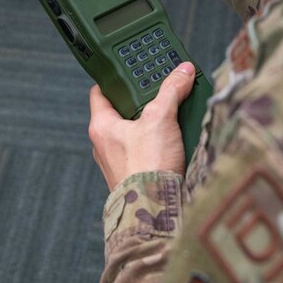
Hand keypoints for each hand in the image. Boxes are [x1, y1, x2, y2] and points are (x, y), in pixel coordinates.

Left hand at [88, 63, 195, 189]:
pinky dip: (159, 143)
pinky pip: (145, 152)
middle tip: (160, 89)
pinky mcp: (134, 176)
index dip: (116, 79)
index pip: (101, 92)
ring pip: (135, 133)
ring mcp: (119, 162)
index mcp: (101, 126)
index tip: (131, 71)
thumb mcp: (160, 118)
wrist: (154, 211)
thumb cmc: (146, 166)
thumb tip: (181, 71)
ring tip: (174, 113)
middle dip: (142, 101)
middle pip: (122, 112)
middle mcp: (105, 145)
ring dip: (154, 123)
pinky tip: (177, 140)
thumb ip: (171, 91)